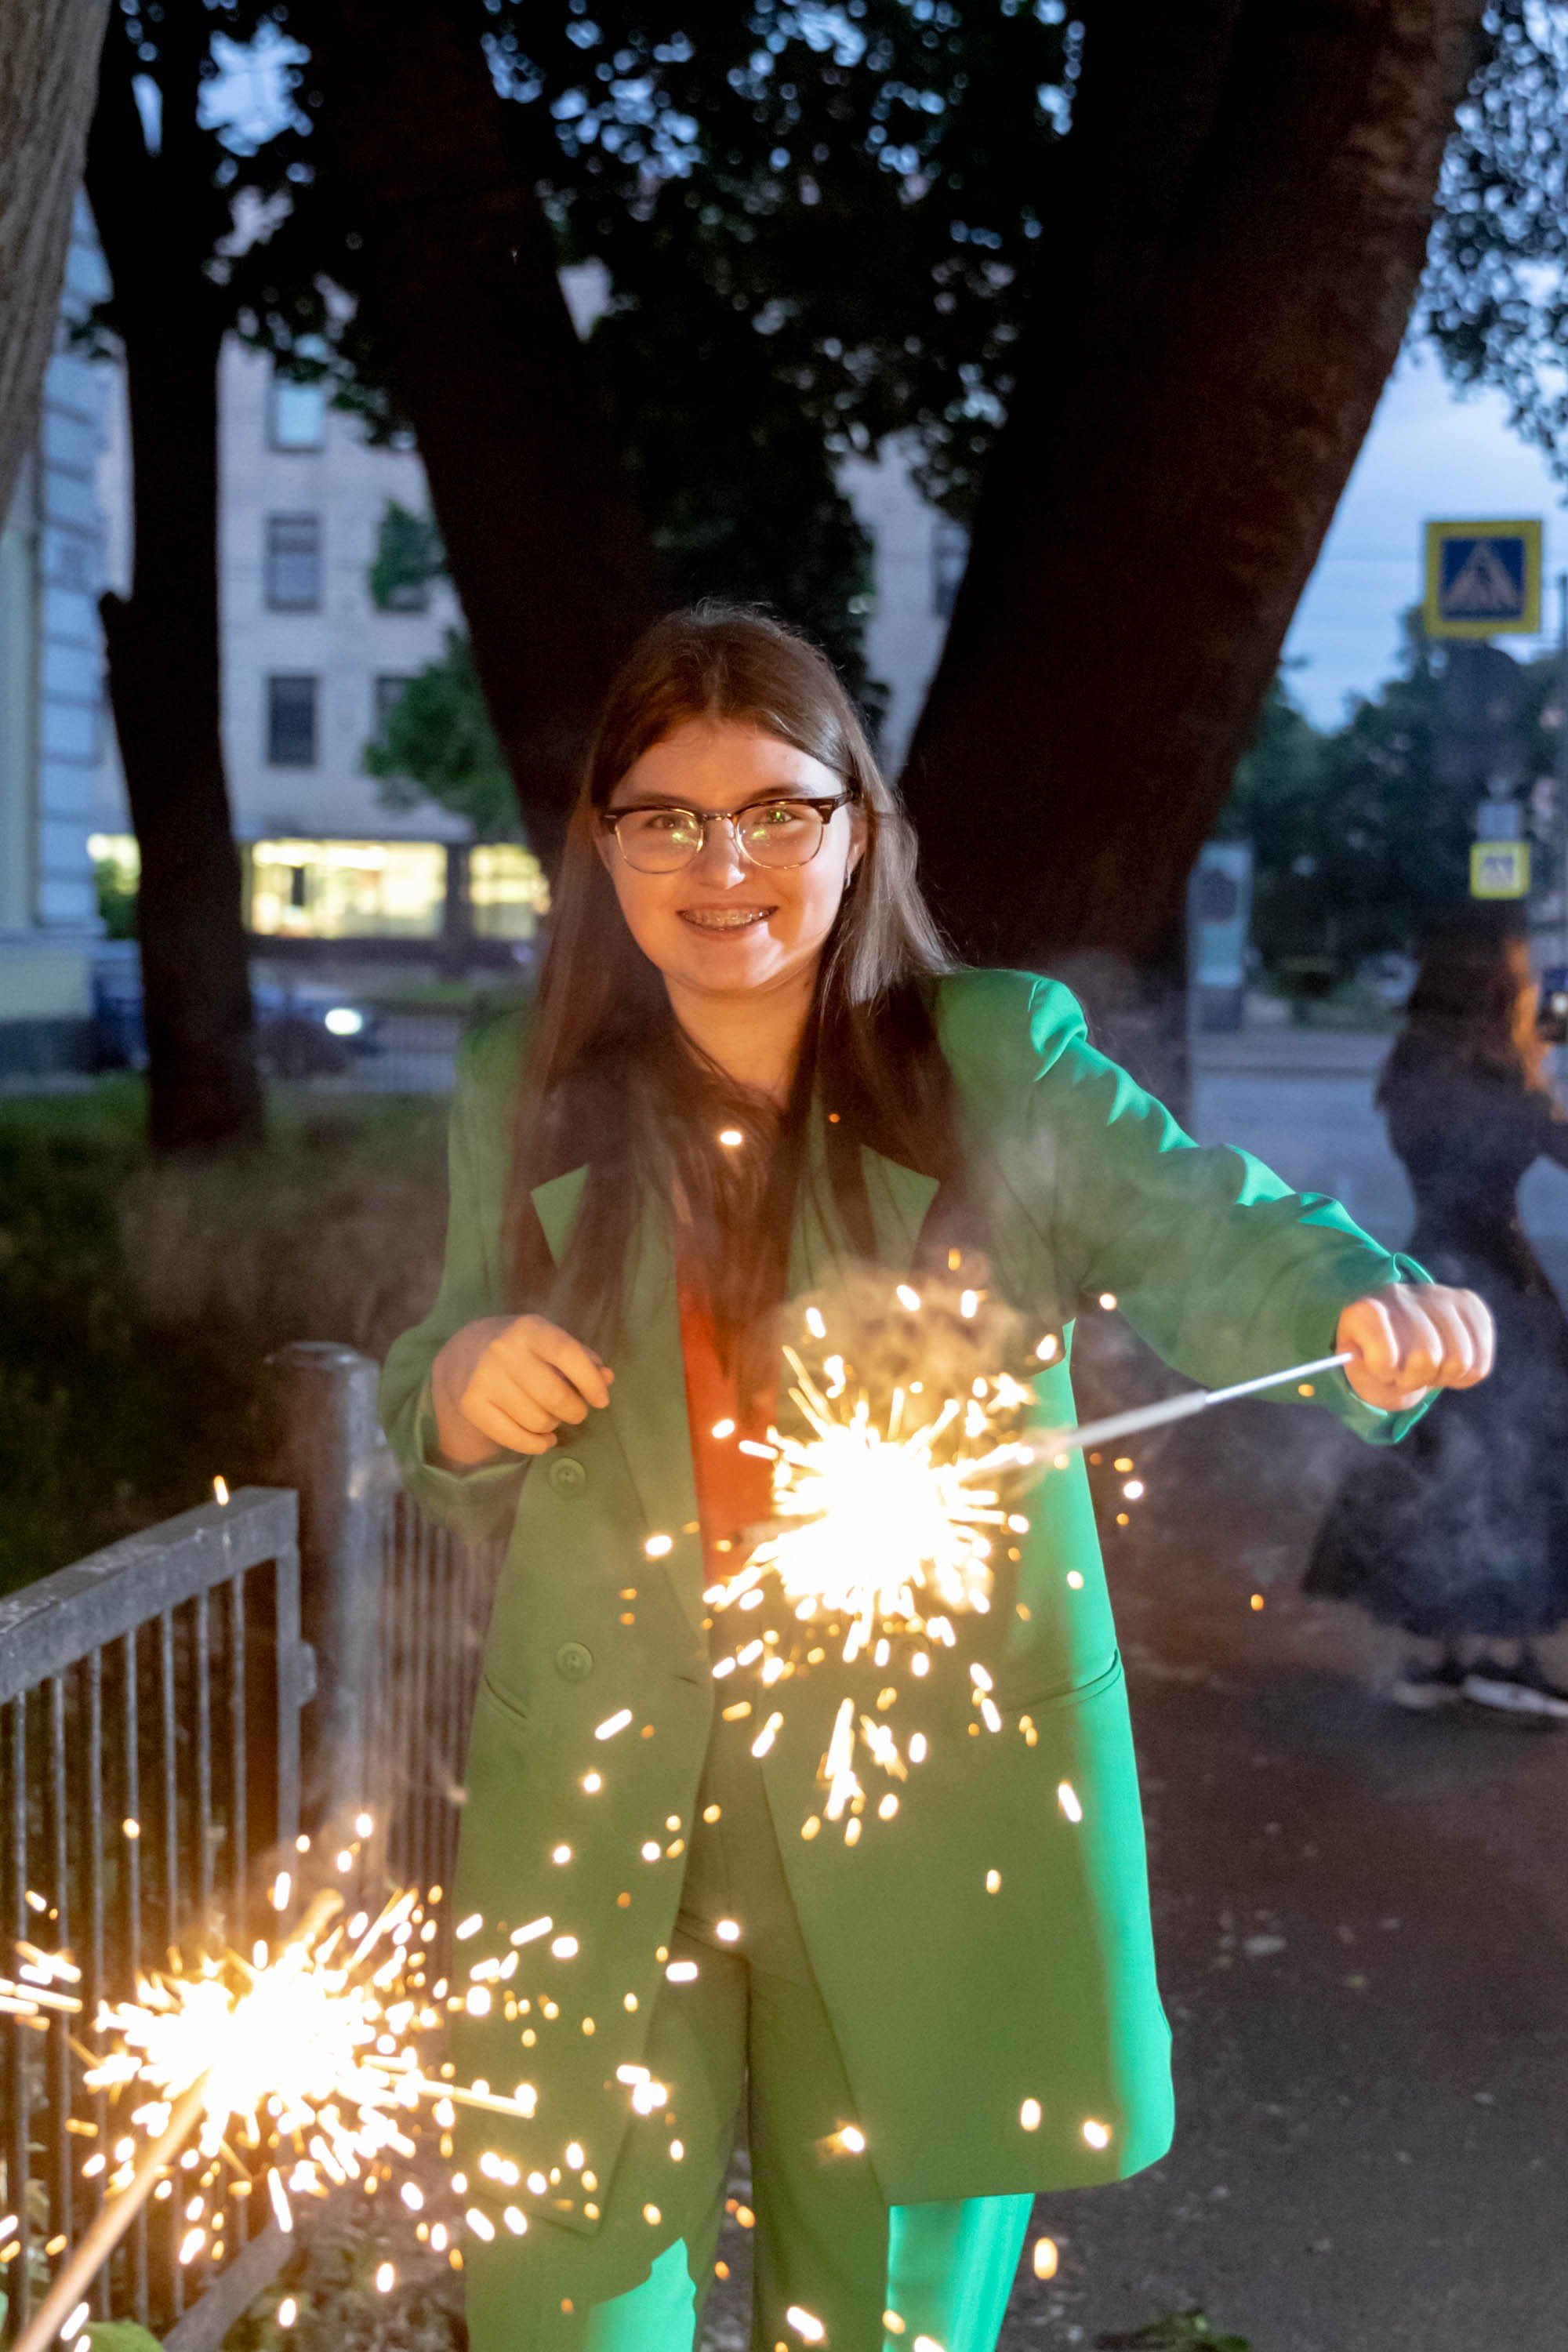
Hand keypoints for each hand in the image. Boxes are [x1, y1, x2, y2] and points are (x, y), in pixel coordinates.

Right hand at [430, 1314, 612, 1464]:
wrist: (464, 1354)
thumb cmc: (521, 1348)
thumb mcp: (549, 1341)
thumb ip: (581, 1358)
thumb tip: (606, 1378)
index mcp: (529, 1329)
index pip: (567, 1354)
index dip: (590, 1381)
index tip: (601, 1401)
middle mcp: (503, 1350)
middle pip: (553, 1395)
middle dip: (575, 1411)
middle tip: (577, 1412)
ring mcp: (483, 1378)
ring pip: (536, 1420)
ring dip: (553, 1425)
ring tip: (552, 1417)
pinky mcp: (471, 1405)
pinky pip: (514, 1437)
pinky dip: (537, 1444)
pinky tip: (544, 1438)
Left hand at [1336, 1283, 1493, 1412]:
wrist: (1398, 1339)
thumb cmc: (1377, 1360)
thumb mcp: (1358, 1370)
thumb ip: (1359, 1369)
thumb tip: (1368, 1359)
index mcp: (1366, 1310)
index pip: (1385, 1355)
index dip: (1385, 1372)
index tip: (1382, 1369)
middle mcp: (1402, 1294)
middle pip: (1427, 1357)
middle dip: (1416, 1377)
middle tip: (1406, 1372)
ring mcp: (1439, 1295)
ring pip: (1461, 1360)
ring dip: (1443, 1375)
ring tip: (1427, 1367)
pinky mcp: (1471, 1305)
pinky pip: (1481, 1362)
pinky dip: (1464, 1375)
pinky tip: (1447, 1363)